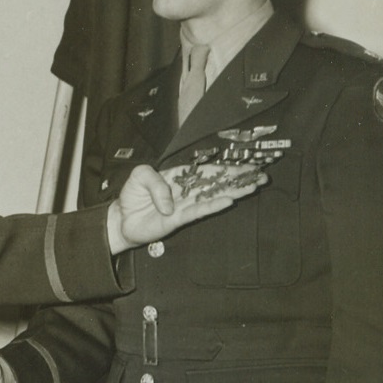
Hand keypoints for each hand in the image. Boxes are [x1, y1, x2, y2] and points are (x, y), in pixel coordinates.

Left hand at [107, 162, 266, 253]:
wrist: (121, 219)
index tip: (246, 164)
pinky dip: (213, 206)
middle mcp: (186, 190)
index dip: (226, 166)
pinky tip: (229, 200)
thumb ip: (154, 181)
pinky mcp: (178, 219)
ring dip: (234, 190)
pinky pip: (198, 211)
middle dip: (239, 178)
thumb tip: (170, 202)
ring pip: (213, 196)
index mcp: (180, 176)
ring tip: (254, 186)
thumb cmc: (132, 196)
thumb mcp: (139, 175)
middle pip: (217, 182)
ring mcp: (184, 205)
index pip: (207, 169)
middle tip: (261, 175)